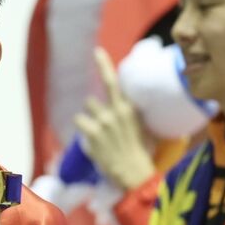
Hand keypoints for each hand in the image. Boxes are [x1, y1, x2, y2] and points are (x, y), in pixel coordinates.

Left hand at [74, 48, 155, 190]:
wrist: (134, 172)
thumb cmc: (141, 152)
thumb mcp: (144, 127)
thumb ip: (133, 114)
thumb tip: (127, 105)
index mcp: (129, 107)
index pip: (113, 81)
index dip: (103, 65)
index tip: (96, 52)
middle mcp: (116, 111)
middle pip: (92, 101)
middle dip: (93, 112)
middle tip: (102, 126)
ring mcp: (103, 121)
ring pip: (85, 112)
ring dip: (87, 121)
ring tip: (98, 136)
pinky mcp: (93, 133)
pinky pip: (80, 123)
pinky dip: (83, 131)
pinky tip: (92, 141)